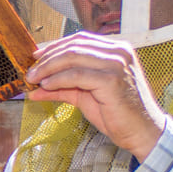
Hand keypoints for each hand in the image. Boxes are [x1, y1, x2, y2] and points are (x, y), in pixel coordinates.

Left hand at [23, 32, 170, 162]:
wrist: (142, 132)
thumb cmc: (117, 114)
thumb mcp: (86, 96)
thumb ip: (63, 88)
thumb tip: (36, 87)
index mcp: (116, 50)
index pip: (79, 40)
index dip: (55, 46)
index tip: (36, 56)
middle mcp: (118, 52)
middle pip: (74, 47)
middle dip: (47, 58)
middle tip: (30, 71)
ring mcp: (117, 64)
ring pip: (73, 58)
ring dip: (48, 68)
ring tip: (34, 79)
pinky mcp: (112, 80)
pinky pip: (77, 75)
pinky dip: (58, 79)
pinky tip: (47, 86)